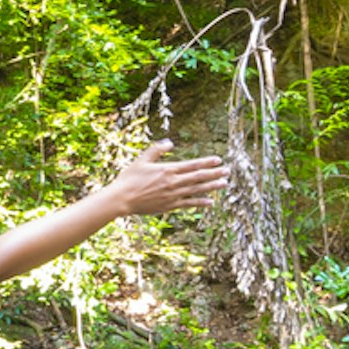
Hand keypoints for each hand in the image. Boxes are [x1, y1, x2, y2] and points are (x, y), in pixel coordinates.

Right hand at [101, 144, 230, 217]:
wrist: (121, 199)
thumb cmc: (129, 179)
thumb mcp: (141, 160)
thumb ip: (156, 150)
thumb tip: (170, 142)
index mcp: (167, 170)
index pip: (192, 165)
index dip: (206, 162)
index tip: (218, 160)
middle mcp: (173, 182)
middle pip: (198, 177)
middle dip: (214, 173)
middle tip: (227, 171)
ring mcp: (173, 195)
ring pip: (197, 190)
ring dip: (212, 187)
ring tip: (224, 184)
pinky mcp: (169, 206)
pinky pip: (189, 204)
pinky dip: (200, 202)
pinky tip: (210, 201)